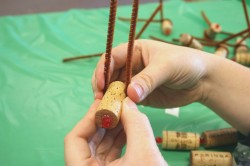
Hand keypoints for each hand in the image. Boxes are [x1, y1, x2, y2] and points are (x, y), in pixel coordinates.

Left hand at [64, 97, 166, 165]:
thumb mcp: (145, 155)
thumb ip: (136, 125)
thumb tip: (128, 102)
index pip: (74, 140)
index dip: (88, 119)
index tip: (103, 103)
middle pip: (87, 141)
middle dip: (103, 120)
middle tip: (116, 103)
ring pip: (100, 146)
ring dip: (112, 127)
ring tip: (125, 111)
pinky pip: (111, 152)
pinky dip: (119, 138)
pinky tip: (129, 125)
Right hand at [92, 39, 209, 107]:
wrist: (202, 80)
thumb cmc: (186, 64)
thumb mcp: (167, 67)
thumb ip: (148, 79)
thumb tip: (130, 93)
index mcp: (134, 51)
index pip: (112, 58)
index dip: (103, 70)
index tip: (100, 84)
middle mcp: (131, 65)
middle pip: (109, 75)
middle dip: (102, 86)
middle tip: (100, 100)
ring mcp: (134, 81)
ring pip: (114, 89)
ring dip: (109, 99)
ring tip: (106, 109)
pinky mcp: (140, 96)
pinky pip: (124, 100)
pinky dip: (118, 107)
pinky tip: (116, 113)